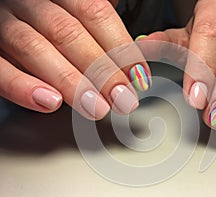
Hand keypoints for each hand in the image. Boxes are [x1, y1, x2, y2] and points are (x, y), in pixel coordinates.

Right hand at [0, 0, 150, 119]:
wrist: (6, 22)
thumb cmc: (47, 23)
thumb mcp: (73, 14)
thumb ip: (101, 26)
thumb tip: (141, 45)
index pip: (95, 13)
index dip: (120, 47)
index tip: (138, 78)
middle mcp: (30, 3)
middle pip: (69, 33)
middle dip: (101, 71)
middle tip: (122, 100)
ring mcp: (4, 25)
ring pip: (35, 48)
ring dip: (70, 82)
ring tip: (96, 108)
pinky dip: (23, 87)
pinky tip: (49, 103)